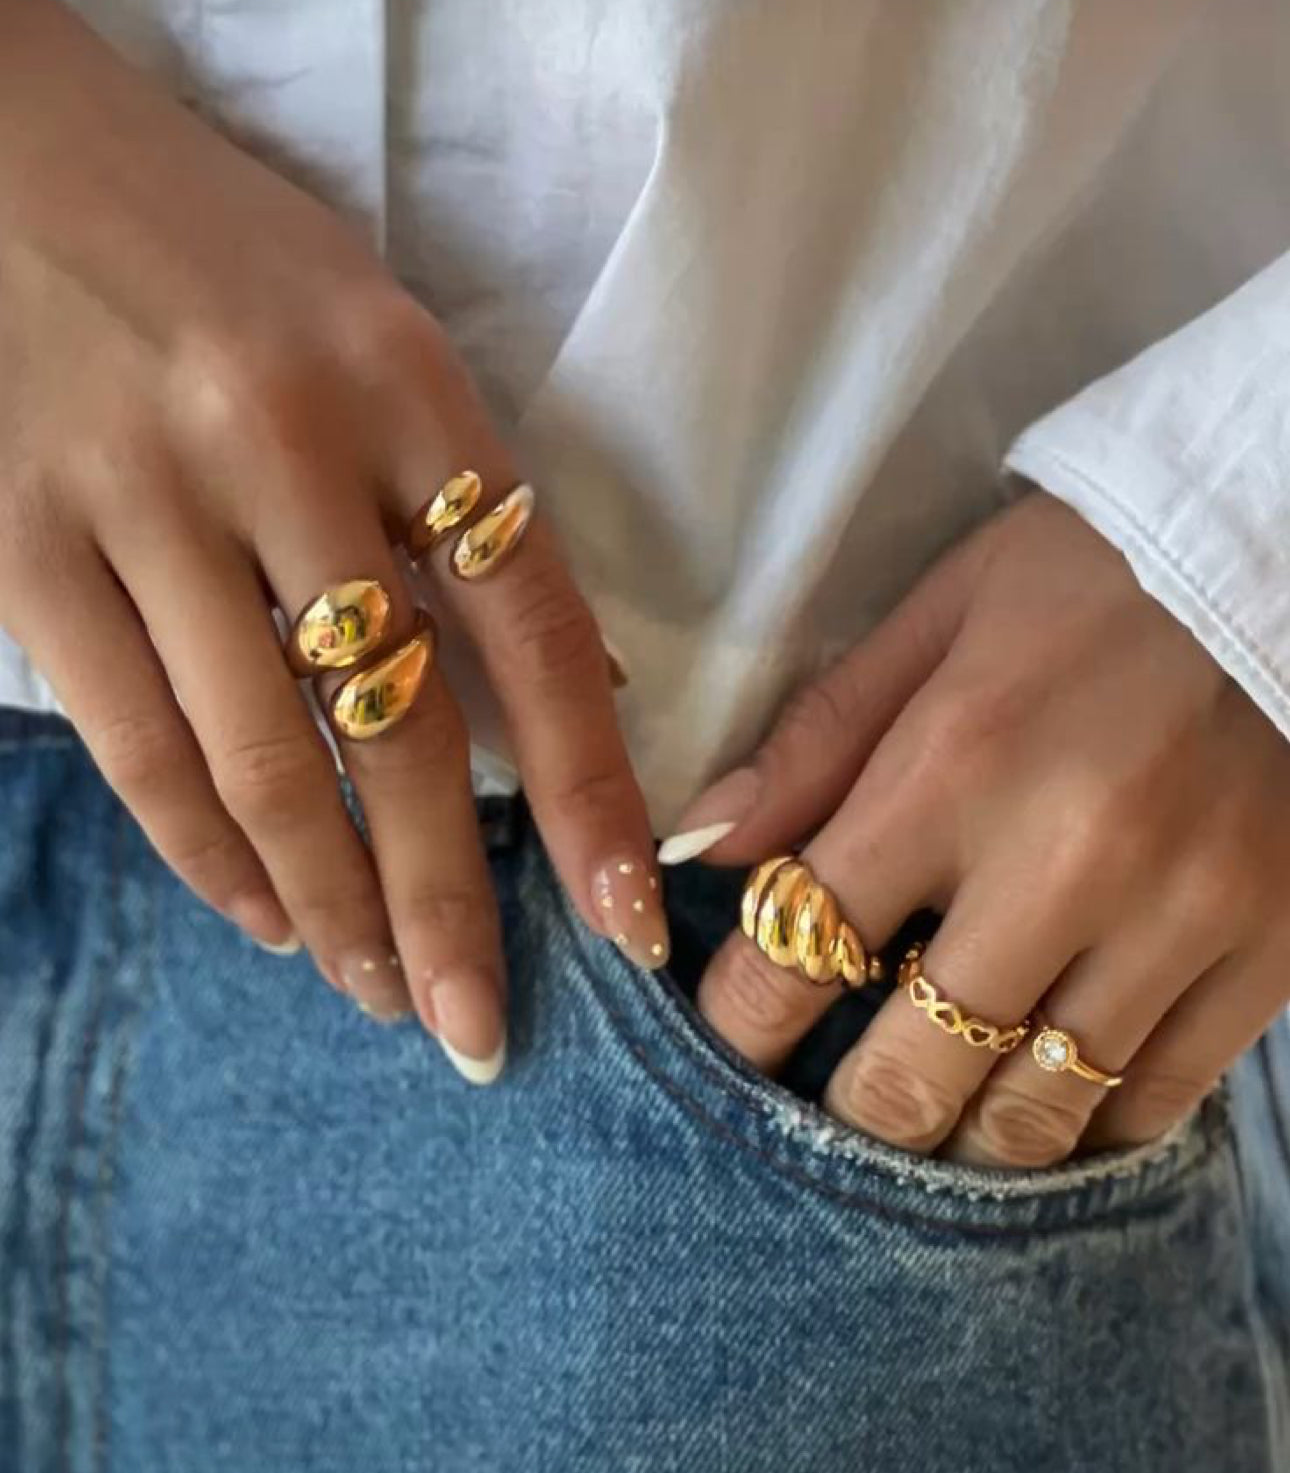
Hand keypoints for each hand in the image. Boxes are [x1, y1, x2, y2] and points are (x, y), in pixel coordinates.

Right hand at [0, 5, 666, 1072]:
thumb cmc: (226, 261)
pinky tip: (261, 916)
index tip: (623, 919)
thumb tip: (577, 685)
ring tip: (378, 991)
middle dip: (448, 905)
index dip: (589, 787)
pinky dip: (206, 853)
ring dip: (329, 906)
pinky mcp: (21, 544)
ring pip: (260, 763)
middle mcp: (278, 443)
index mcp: (402, 384)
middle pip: (397, 729)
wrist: (6, 153)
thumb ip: (468, 507)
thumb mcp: (383, 340)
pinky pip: (132, 743)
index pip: (528, 623)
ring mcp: (140, 497)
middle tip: (477, 1032)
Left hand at [672, 490, 1289, 1164]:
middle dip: (846, 1114)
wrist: (1282, 554)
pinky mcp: (1271, 950)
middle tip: (826, 1109)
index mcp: (956, 765)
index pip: (804, 942)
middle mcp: (1065, 861)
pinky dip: (1085, 1125)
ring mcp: (1181, 920)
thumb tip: (701, 847)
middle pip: (912, 1072)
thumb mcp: (936, 619)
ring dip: (961, 1141)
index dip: (742, 1020)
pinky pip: (1156, 1100)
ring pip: (1036, 1116)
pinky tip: (1047, 1103)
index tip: (732, 1041)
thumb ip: (816, 741)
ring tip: (931, 1125)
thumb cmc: (1088, 578)